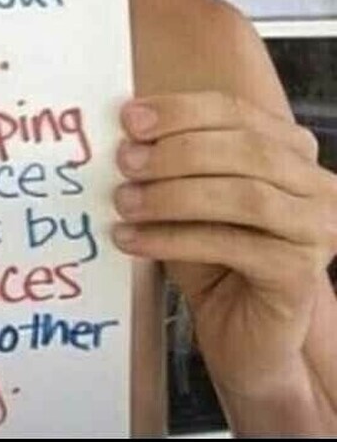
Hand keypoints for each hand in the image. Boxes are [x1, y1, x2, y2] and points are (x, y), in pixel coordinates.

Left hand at [111, 92, 336, 398]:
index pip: (234, 111)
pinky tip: (131, 239)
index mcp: (291, 147)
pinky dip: (173, 238)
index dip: (179, 111)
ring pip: (241, 196)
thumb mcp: (188, 192)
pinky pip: (230, 245)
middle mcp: (317, 184)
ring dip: (172, 195)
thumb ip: (169, 156)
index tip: (129, 118)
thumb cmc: (211, 253)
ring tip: (123, 201)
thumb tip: (126, 124)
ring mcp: (317, 229)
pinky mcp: (299, 274)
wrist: (240, 331)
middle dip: (174, 151)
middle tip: (123, 161)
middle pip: (243, 149)